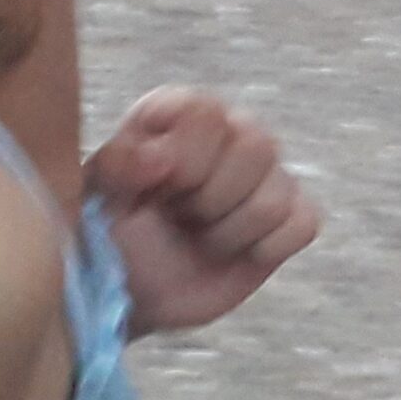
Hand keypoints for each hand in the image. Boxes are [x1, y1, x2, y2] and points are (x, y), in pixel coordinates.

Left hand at [89, 89, 320, 333]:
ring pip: (275, 195)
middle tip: (179, 216)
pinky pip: (304, 223)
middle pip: (256, 146)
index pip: (209, 112)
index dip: (184, 157)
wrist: (131, 287)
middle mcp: (233, 131)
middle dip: (209, 198)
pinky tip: (234, 252)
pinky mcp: (289, 217)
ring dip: (229, 231)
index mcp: (183, 112)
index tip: (155, 187)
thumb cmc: (110, 229)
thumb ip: (120, 164)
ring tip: (200, 236)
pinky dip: (267, 247)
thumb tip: (162, 159)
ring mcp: (267, 174)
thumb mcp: (96, 194)